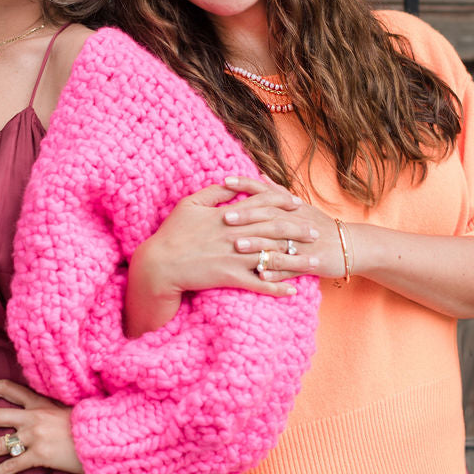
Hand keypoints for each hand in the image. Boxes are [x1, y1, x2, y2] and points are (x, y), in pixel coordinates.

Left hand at [0, 378, 83, 473]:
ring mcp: (35, 436)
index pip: (5, 388)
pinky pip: (9, 466)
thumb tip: (40, 415)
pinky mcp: (40, 456)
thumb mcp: (69, 410)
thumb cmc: (92, 425)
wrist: (108, 437)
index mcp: (39, 402)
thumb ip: (50, 410)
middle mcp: (32, 417)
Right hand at [133, 181, 321, 295]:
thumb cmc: (171, 234)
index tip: (297, 204)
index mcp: (226, 215)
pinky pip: (258, 284)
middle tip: (315, 232)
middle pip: (273, 229)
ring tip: (314, 261)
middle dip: (297, 230)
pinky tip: (292, 291)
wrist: (158, 266)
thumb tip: (231, 182)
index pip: (260, 204)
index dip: (281, 203)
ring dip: (295, 259)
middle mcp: (234, 234)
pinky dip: (276, 287)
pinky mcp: (230, 278)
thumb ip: (213, 193)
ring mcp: (234, 257)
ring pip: (271, 256)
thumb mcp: (189, 205)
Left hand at [221, 176, 344, 280]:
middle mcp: (296, 223)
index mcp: (291, 208)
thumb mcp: (301, 206)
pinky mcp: (311, 263)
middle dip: (248, 216)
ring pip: (278, 242)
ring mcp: (303, 244)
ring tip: (237, 246)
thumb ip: (277, 192)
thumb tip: (260, 175)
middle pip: (270, 217)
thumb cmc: (320, 225)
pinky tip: (260, 274)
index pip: (265, 193)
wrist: (351, 245)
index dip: (246, 185)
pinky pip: (291, 269)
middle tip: (225, 217)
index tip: (225, 180)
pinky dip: (277, 272)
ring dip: (258, 244)